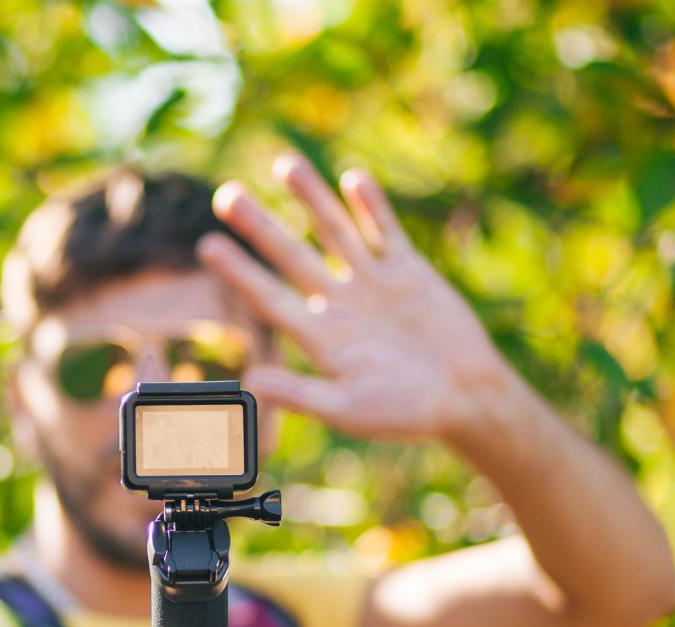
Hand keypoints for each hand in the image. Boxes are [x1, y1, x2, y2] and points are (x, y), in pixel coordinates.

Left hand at [198, 153, 520, 445]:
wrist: (467, 399)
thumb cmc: (405, 414)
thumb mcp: (348, 410)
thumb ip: (300, 395)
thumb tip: (251, 383)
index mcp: (319, 337)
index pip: (268, 297)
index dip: (238, 272)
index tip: (207, 246)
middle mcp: (339, 304)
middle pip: (290, 256)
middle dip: (259, 226)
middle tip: (226, 195)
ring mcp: (373, 283)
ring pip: (334, 231)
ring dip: (310, 199)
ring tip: (285, 165)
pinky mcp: (409, 272)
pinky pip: (385, 231)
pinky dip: (371, 206)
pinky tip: (352, 179)